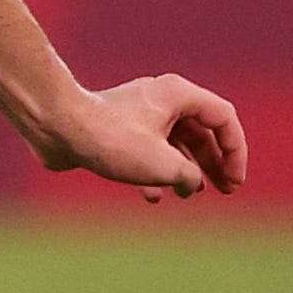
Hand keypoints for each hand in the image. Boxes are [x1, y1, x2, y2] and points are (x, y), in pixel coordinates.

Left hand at [38, 74, 247, 200]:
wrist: (57, 128)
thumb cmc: (111, 140)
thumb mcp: (164, 165)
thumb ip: (190, 176)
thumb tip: (190, 184)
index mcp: (179, 95)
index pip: (223, 119)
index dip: (235, 152)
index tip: (233, 182)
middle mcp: (161, 99)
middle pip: (201, 131)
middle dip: (214, 162)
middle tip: (224, 191)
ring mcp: (139, 114)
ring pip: (174, 142)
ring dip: (185, 169)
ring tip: (190, 195)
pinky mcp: (118, 129)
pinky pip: (147, 150)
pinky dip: (155, 172)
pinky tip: (153, 198)